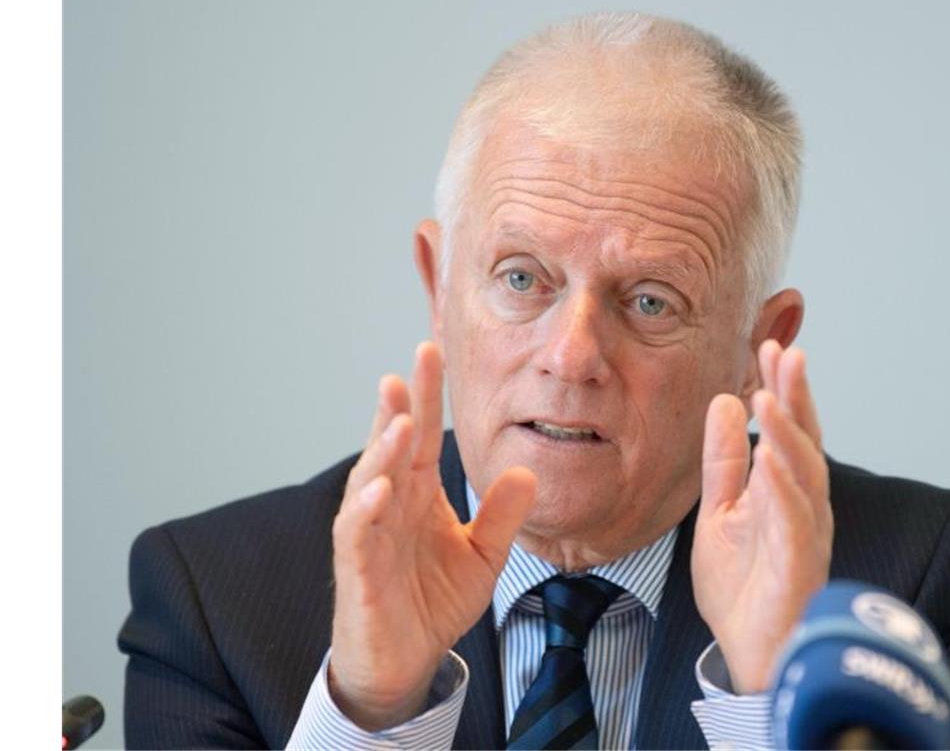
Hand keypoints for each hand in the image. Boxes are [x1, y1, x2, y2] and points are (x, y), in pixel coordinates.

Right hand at [329, 342, 535, 729]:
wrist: (405, 662)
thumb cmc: (432, 603)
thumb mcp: (482, 556)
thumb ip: (502, 517)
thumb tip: (527, 473)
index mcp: (419, 494)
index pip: (424, 436)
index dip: (427, 396)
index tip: (432, 352)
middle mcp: (391, 504)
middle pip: (394, 446)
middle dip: (401, 406)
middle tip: (412, 366)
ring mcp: (370, 533)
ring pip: (371, 479)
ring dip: (384, 449)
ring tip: (402, 419)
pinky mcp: (358, 568)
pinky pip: (358, 532)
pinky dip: (367, 508)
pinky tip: (382, 486)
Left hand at [692, 339, 831, 693]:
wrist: (748, 650)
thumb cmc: (744, 586)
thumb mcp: (720, 510)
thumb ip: (724, 460)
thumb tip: (725, 402)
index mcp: (785, 489)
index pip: (788, 428)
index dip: (783, 387)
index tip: (771, 345)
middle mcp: (804, 504)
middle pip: (805, 440)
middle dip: (797, 395)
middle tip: (787, 351)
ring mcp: (806, 533)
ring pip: (805, 474)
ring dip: (788, 433)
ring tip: (770, 394)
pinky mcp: (800, 564)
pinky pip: (795, 520)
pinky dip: (784, 488)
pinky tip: (770, 460)